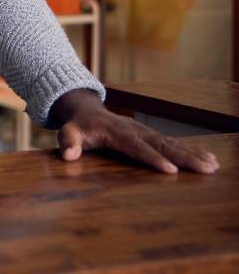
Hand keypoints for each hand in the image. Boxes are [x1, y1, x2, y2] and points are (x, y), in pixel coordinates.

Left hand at [51, 89, 218, 173]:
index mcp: (118, 132)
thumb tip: (68, 155)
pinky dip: (193, 151)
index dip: (152, 158)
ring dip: (193, 155)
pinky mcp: (153, 136)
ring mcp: (147, 132)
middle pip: (162, 145)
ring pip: (173, 144)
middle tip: (205, 169)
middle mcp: (137, 131)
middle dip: (184, 158)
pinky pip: (175, 143)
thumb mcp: (68, 131)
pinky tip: (210, 160)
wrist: (88, 110)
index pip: (137, 147)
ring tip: (213, 166)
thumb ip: (68, 142)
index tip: (170, 170)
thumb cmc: (79, 126)